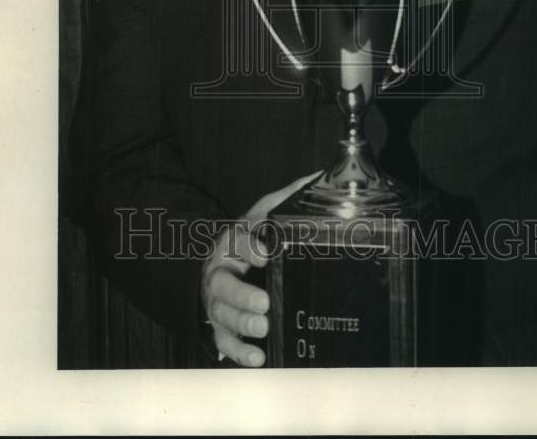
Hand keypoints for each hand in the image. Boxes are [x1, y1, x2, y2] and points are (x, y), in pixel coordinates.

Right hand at [201, 172, 319, 366]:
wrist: (224, 263)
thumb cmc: (251, 239)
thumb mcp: (266, 215)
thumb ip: (287, 198)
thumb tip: (319, 178)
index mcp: (232, 242)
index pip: (235, 240)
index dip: (247, 246)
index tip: (264, 253)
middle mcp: (220, 272)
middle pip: (221, 284)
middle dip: (241, 295)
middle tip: (264, 304)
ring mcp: (217, 301)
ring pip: (221, 314)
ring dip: (241, 323)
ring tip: (263, 328)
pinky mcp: (220, 326)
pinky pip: (223, 340)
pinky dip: (238, 351)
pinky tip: (257, 357)